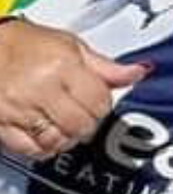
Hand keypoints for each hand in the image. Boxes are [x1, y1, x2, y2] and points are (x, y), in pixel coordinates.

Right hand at [0, 20, 149, 158]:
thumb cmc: (28, 44)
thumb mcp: (72, 47)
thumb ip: (106, 68)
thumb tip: (138, 72)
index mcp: (62, 67)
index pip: (100, 103)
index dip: (102, 104)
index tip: (96, 99)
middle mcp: (39, 88)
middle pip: (81, 125)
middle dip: (88, 123)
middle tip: (81, 113)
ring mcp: (18, 108)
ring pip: (57, 141)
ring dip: (67, 137)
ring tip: (64, 122)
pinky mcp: (1, 123)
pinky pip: (31, 149)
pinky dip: (43, 147)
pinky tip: (45, 133)